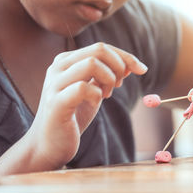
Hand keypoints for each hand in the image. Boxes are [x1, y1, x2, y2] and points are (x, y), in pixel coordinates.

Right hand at [28, 42, 146, 166]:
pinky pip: (83, 88)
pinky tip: (94, 104)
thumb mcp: (94, 91)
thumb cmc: (73, 116)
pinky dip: (97, 95)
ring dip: (108, 80)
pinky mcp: (56, 102)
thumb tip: (131, 64)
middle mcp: (58, 67)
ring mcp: (55, 84)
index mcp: (67, 61)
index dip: (126, 56)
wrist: (49, 145)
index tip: (142, 70)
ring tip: (106, 96)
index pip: (101, 47)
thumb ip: (106, 76)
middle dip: (120, 65)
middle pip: (99, 50)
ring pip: (92, 64)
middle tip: (119, 85)